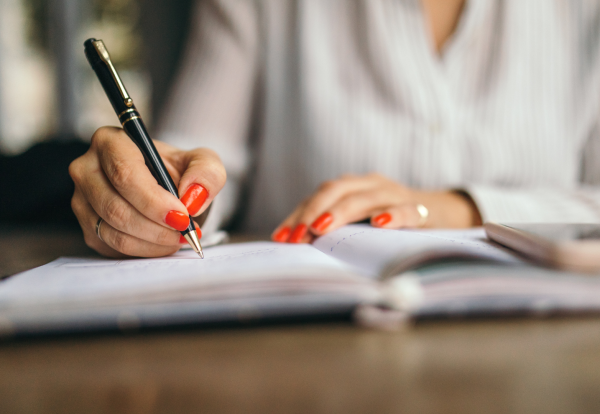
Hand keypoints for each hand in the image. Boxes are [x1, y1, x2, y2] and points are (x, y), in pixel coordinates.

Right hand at [69, 127, 225, 257]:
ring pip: (113, 232)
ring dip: (152, 242)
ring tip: (179, 237)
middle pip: (115, 207)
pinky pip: (112, 248)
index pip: (125, 174)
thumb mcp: (204, 164)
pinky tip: (163, 242)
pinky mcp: (88, 227)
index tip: (182, 217)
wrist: (170, 191)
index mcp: (112, 142)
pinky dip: (144, 250)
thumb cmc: (181, 172)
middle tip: (185, 232)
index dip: (153, 201)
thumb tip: (191, 198)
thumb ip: (206, 173)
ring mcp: (83, 200)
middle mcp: (87, 169)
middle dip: (156, 227)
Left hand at [271, 173, 481, 242]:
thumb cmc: (390, 220)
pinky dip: (392, 215)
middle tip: (296, 235)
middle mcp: (371, 185)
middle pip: (337, 190)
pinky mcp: (420, 209)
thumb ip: (336, 228)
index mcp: (354, 186)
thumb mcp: (361, 222)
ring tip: (321, 227)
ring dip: (340, 212)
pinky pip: (406, 210)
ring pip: (365, 198)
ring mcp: (395, 194)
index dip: (298, 214)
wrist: (441, 212)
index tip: (281, 237)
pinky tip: (378, 224)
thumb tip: (299, 247)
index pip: (320, 195)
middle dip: (312, 212)